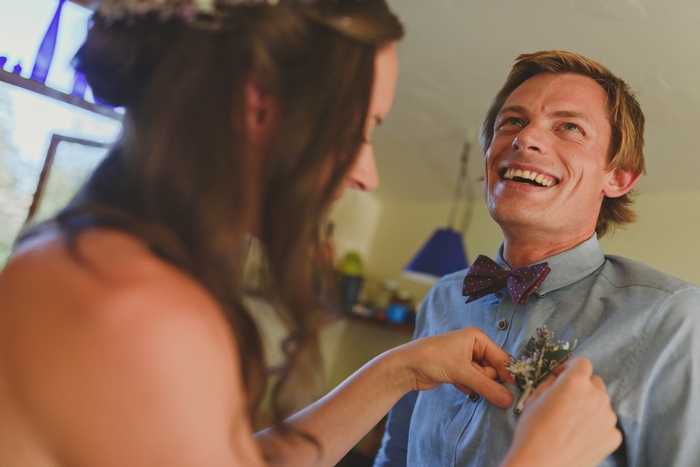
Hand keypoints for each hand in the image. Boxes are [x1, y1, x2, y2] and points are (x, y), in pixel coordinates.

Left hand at [394, 327, 515, 408]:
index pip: (501, 358)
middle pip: (493, 370)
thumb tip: (509, 401)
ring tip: (460, 380)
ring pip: (483, 378)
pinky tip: (455, 383)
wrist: (407, 366)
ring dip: (475, 384)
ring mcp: (466, 358)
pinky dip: (467, 386)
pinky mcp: (459, 370)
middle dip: (484, 379)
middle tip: (471, 380)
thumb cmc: (433, 359)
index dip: (507, 375)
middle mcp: (474, 346)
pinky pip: (474, 382)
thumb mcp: (462, 372)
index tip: (515, 391)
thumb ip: (487, 387)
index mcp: (477, 337)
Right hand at [502, 358, 621, 466]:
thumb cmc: (532, 431)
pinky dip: (596, 427)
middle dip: (582, 387)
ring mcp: (608, 417)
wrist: (540, 465)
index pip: (582, 362)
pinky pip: (606, 424)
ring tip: (571, 423)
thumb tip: (559, 379)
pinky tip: (579, 437)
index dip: (570, 368)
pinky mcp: (614, 437)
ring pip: (601, 404)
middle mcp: (597, 395)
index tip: (562, 377)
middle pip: (595, 382)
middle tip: (566, 402)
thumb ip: (551, 382)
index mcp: (575, 381)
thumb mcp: (534, 397)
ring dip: (589, 407)